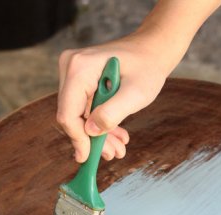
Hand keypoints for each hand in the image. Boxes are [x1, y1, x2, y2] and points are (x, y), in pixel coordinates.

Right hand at [57, 35, 170, 162]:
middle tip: (113, 154)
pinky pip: (85, 109)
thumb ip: (112, 113)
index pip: (68, 113)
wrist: (152, 50)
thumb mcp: (135, 94)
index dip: (77, 139)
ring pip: (79, 116)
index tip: (88, 158)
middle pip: (72, 116)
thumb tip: (91, 132)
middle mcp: (70, 67)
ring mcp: (74, 73)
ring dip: (98, 135)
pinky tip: (117, 135)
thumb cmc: (147, 67)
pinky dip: (100, 124)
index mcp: (79, 68)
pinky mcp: (80, 81)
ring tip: (119, 148)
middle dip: (91, 139)